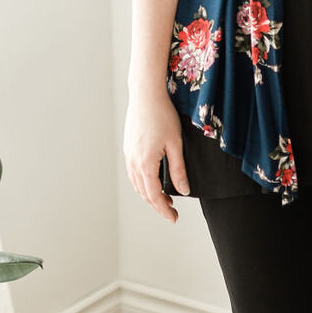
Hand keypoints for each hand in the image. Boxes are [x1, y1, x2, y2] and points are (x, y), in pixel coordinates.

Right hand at [123, 91, 189, 223]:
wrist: (146, 95)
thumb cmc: (162, 115)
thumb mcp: (176, 144)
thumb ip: (179, 170)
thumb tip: (183, 190)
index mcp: (145, 164)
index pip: (154, 196)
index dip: (164, 210)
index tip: (173, 218)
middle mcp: (133, 162)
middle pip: (144, 193)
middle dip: (157, 204)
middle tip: (171, 210)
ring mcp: (128, 155)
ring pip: (137, 184)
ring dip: (149, 194)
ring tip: (164, 197)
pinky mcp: (128, 147)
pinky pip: (133, 172)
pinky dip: (142, 182)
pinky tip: (152, 179)